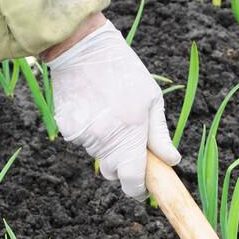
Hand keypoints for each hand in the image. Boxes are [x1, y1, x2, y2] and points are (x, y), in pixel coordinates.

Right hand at [46, 19, 180, 200]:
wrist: (83, 49)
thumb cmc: (123, 71)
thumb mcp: (151, 99)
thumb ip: (159, 135)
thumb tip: (171, 160)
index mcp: (131, 134)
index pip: (132, 180)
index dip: (138, 189)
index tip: (142, 189)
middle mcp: (105, 140)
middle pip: (113, 173)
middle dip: (123, 165)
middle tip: (128, 141)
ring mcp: (83, 136)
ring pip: (98, 156)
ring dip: (106, 146)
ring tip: (109, 114)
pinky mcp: (67, 129)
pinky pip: (82, 142)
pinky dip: (89, 133)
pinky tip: (92, 109)